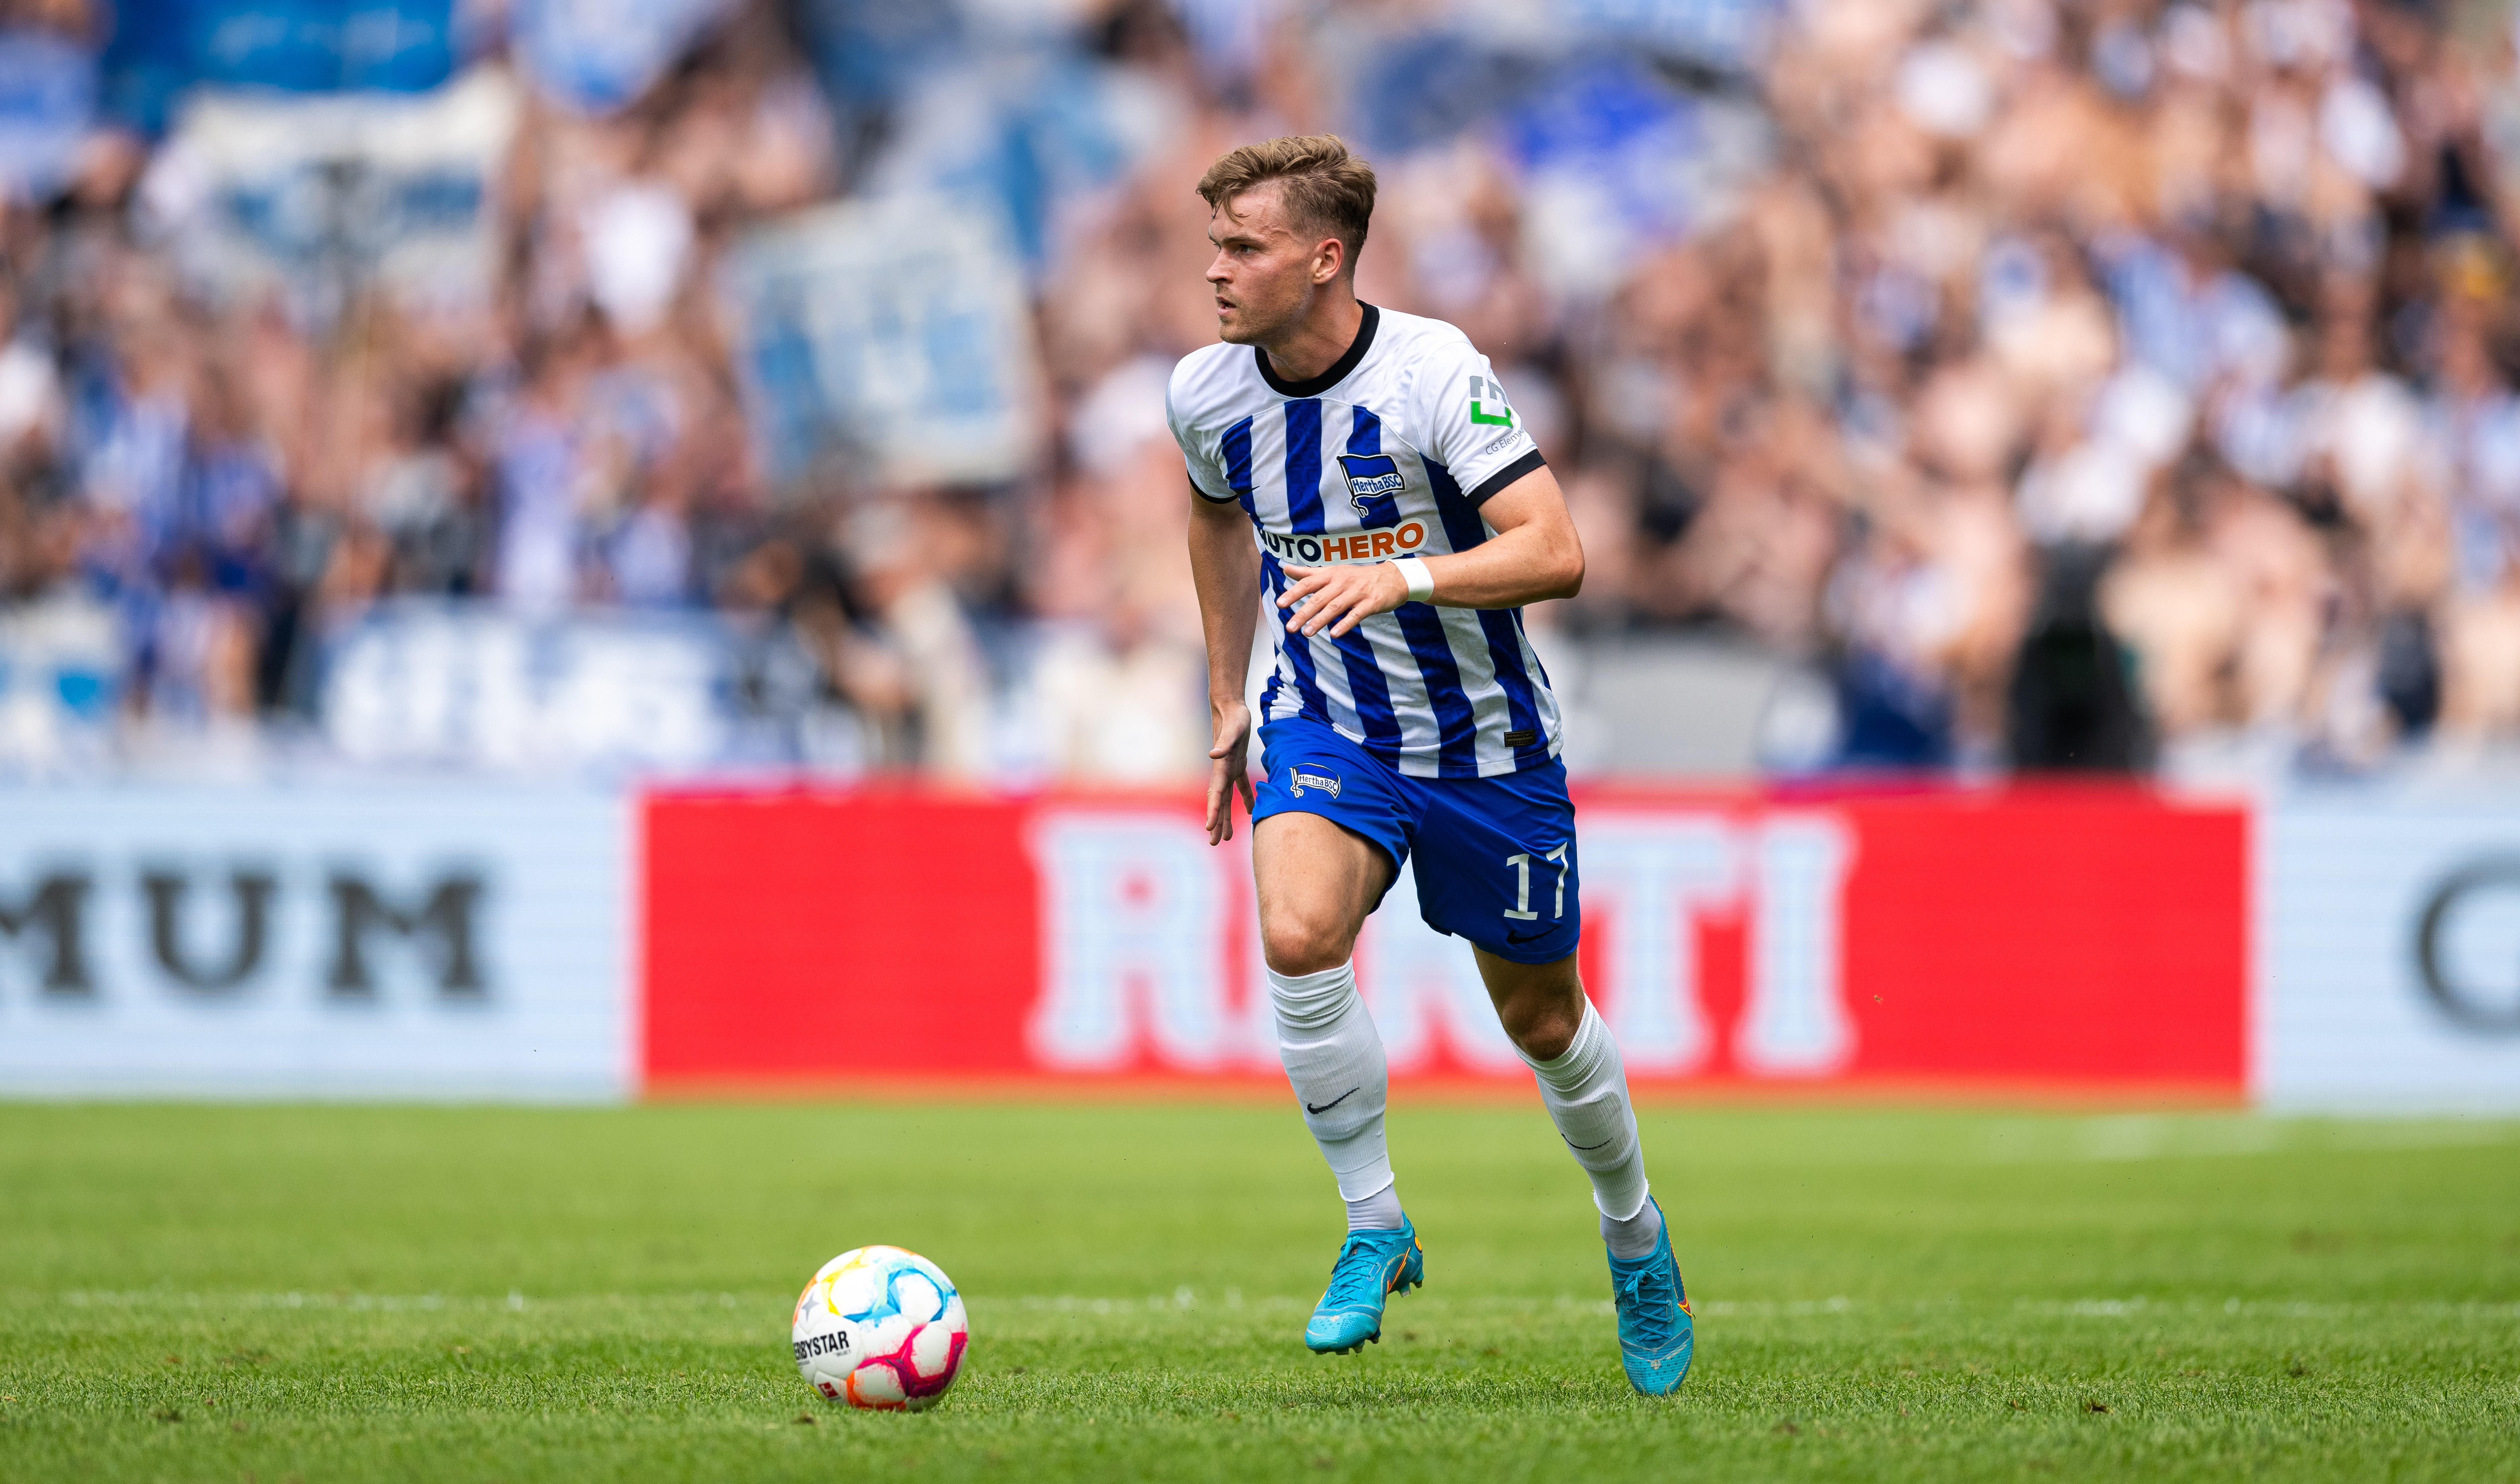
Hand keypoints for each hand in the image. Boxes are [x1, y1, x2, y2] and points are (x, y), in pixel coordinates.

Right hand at [1204, 700, 1254, 844]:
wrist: (1232, 708)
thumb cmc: (1234, 718)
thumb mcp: (1233, 730)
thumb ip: (1223, 743)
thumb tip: (1212, 755)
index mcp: (1221, 768)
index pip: (1215, 795)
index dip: (1212, 812)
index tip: (1209, 829)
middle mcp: (1223, 772)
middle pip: (1219, 803)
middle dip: (1217, 822)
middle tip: (1214, 843)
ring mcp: (1229, 769)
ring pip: (1228, 799)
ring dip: (1226, 817)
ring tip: (1228, 837)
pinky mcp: (1237, 765)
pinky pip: (1241, 787)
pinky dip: (1246, 799)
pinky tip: (1252, 812)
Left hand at [1276, 561, 1408, 638]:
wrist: (1392, 578)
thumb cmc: (1358, 577)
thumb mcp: (1333, 571)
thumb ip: (1309, 572)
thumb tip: (1285, 568)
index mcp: (1332, 574)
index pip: (1309, 583)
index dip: (1294, 593)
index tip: (1280, 604)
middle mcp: (1343, 582)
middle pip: (1319, 597)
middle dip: (1303, 612)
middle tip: (1290, 627)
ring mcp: (1357, 592)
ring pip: (1335, 606)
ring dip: (1320, 620)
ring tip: (1307, 633)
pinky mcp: (1371, 603)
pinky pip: (1356, 614)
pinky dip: (1345, 624)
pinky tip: (1335, 634)